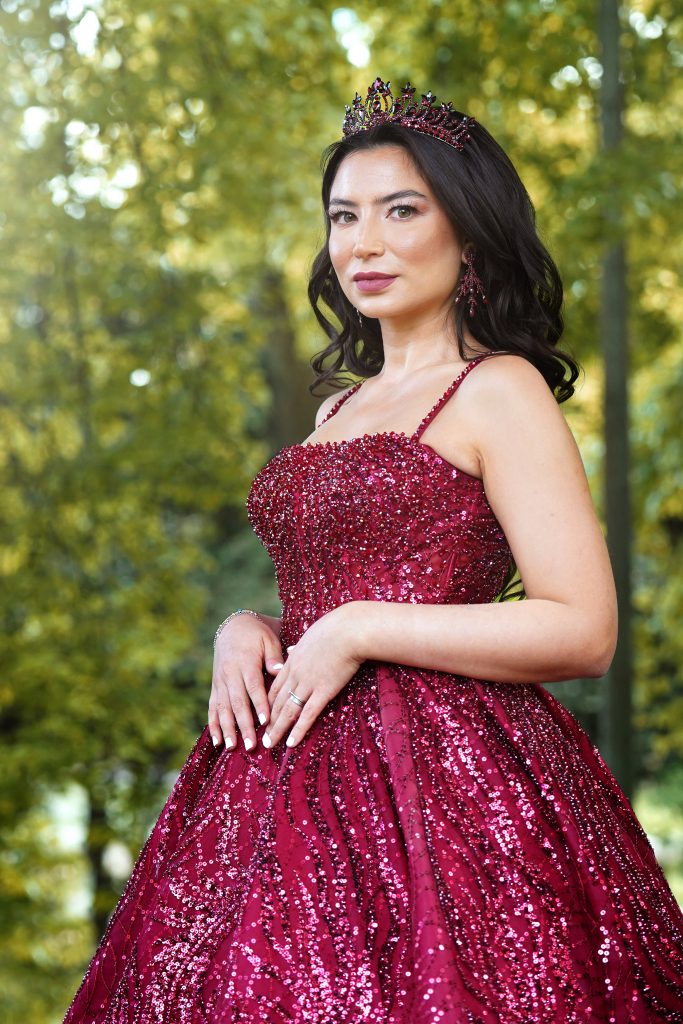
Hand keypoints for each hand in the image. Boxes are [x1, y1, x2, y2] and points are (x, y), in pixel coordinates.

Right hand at [209, 613, 283, 752]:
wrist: (233, 627)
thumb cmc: (257, 635)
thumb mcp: (268, 639)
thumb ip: (273, 656)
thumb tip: (279, 670)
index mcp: (245, 662)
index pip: (253, 686)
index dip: (259, 704)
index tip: (266, 721)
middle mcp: (230, 674)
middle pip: (237, 702)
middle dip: (244, 725)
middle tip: (252, 745)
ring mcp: (220, 682)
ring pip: (222, 708)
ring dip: (227, 729)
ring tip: (232, 747)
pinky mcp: (215, 687)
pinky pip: (212, 708)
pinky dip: (214, 725)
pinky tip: (217, 741)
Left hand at [263, 603, 363, 749]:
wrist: (348, 631)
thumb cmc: (333, 629)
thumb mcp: (308, 635)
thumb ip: (297, 646)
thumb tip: (289, 649)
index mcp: (292, 661)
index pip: (274, 687)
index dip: (267, 704)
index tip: (262, 716)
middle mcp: (295, 675)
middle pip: (277, 702)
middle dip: (268, 721)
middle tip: (261, 736)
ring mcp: (308, 684)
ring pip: (288, 711)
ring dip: (278, 729)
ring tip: (270, 744)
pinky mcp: (324, 691)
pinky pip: (308, 714)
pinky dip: (298, 730)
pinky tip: (291, 742)